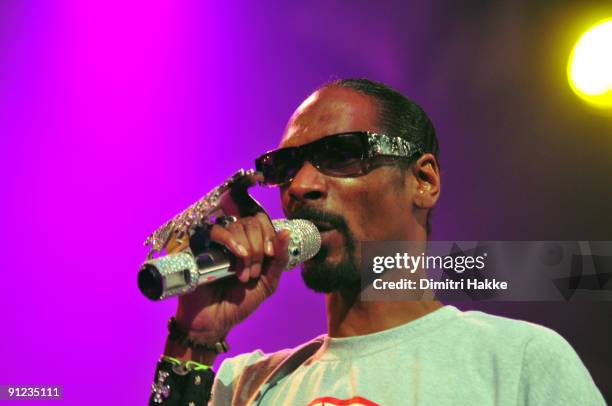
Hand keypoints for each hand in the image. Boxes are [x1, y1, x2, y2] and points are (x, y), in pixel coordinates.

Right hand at [169, 212, 290, 343]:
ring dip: (246, 251)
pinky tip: (237, 255)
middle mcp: (235, 240)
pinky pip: (216, 231)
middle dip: (258, 248)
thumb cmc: (240, 302)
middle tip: (253, 273)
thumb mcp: (268, 282)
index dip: (269, 234)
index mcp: (251, 244)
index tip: (269, 255)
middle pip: (251, 223)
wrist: (215, 320)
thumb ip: (279, 258)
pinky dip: (230, 241)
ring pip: (237, 227)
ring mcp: (218, 242)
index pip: (262, 221)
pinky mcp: (201, 246)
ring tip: (242, 275)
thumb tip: (286, 231)